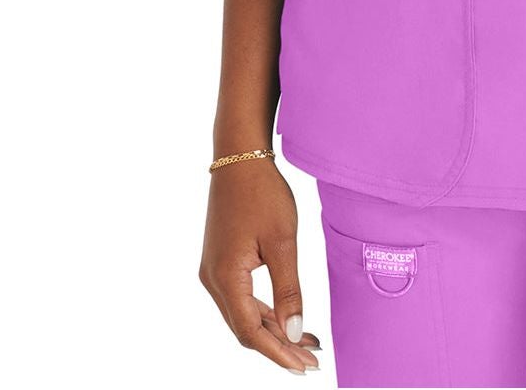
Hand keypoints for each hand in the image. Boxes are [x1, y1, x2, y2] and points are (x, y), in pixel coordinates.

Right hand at [200, 158, 323, 374]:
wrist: (239, 158)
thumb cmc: (263, 194)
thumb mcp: (282, 241)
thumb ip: (288, 289)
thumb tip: (294, 333)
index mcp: (225, 278)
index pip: (251, 332)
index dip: (279, 353)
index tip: (305, 367)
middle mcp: (214, 280)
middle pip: (245, 329)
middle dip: (279, 347)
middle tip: (312, 361)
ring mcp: (215, 272)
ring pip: (243, 316)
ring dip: (273, 331)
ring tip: (307, 344)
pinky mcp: (221, 263)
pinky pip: (242, 299)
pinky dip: (264, 313)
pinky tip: (287, 318)